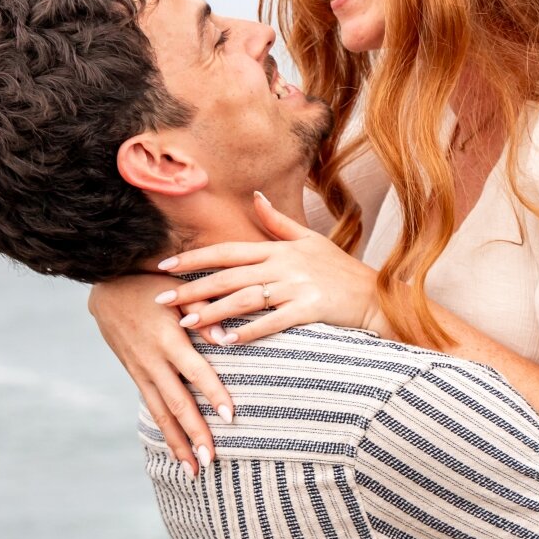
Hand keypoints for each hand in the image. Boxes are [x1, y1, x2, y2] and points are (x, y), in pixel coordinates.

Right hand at [87, 273, 233, 476]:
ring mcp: (141, 370)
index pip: (196, 371)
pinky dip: (165, 431)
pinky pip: (152, 407)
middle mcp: (152, 360)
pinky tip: (177, 451)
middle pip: (177, 403)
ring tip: (194, 471)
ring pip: (161, 413)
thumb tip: (227, 339)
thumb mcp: (178, 290)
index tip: (231, 417)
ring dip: (178, 443)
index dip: (213, 393)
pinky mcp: (135, 375)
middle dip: (194, 433)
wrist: (105, 286)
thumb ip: (204, 313)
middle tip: (211, 460)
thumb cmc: (151, 283)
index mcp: (168, 338)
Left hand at [153, 191, 384, 345]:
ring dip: (213, 312)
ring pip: (245, 299)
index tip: (165, 265)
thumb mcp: (310, 240)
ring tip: (187, 324)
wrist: (376, 293)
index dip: (195, 257)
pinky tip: (228, 341)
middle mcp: (283, 265)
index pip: (227, 251)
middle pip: (228, 276)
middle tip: (162, 300)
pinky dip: (250, 331)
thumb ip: (278, 223)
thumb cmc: (341, 269)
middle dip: (192, 288)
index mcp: (278, 249)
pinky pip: (273, 321)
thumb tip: (256, 197)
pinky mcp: (309, 309)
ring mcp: (296, 287)